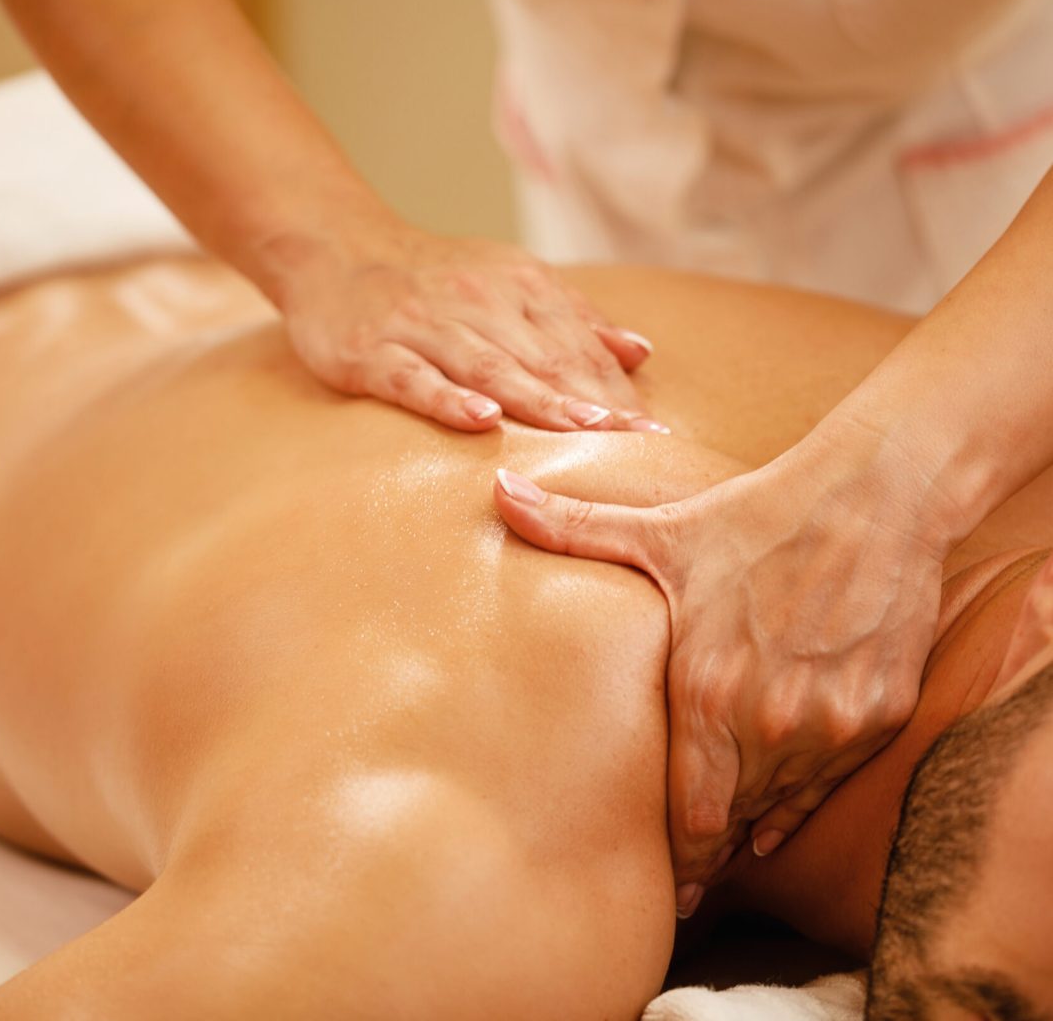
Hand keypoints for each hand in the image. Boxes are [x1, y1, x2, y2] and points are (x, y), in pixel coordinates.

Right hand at [274, 220, 660, 431]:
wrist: (334, 247)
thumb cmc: (431, 278)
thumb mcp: (507, 282)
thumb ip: (571, 318)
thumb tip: (638, 352)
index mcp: (517, 287)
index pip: (577, 344)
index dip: (618, 389)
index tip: (657, 431)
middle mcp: (477, 302)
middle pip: (545, 358)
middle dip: (596, 401)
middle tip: (641, 440)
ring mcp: (424, 327)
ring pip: (489, 368)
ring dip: (540, 400)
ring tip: (586, 429)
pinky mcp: (374, 352)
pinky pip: (414, 378)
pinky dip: (447, 399)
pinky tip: (480, 421)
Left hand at [492, 428, 950, 913]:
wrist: (873, 495)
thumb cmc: (757, 515)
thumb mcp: (661, 528)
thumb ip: (573, 528)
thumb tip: (497, 493)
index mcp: (708, 688)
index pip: (689, 814)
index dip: (679, 859)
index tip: (668, 885)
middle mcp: (771, 720)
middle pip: (734, 818)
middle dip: (710, 848)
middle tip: (689, 882)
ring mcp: (832, 723)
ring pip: (783, 804)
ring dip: (753, 823)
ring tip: (727, 845)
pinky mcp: (881, 714)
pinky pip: (833, 781)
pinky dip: (803, 800)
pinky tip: (779, 816)